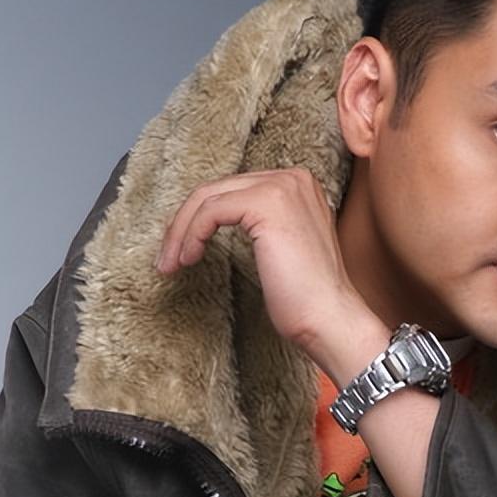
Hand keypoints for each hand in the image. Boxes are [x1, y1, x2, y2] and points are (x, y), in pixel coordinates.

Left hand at [157, 168, 387, 380]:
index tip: (183, 249)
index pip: (232, 190)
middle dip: (184, 224)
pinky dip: (192, 235)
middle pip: (217, 189)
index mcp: (297, 185)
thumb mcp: (278, 249)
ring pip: (208, 197)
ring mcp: (281, 187)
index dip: (199, 218)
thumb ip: (256, 225)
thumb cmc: (306, 298)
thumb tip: (209, 221)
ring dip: (181, 232)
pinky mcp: (267, 203)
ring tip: (172, 263)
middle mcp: (292, 178)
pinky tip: (188, 259)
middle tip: (168, 257)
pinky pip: (210, 211)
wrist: (328, 319)